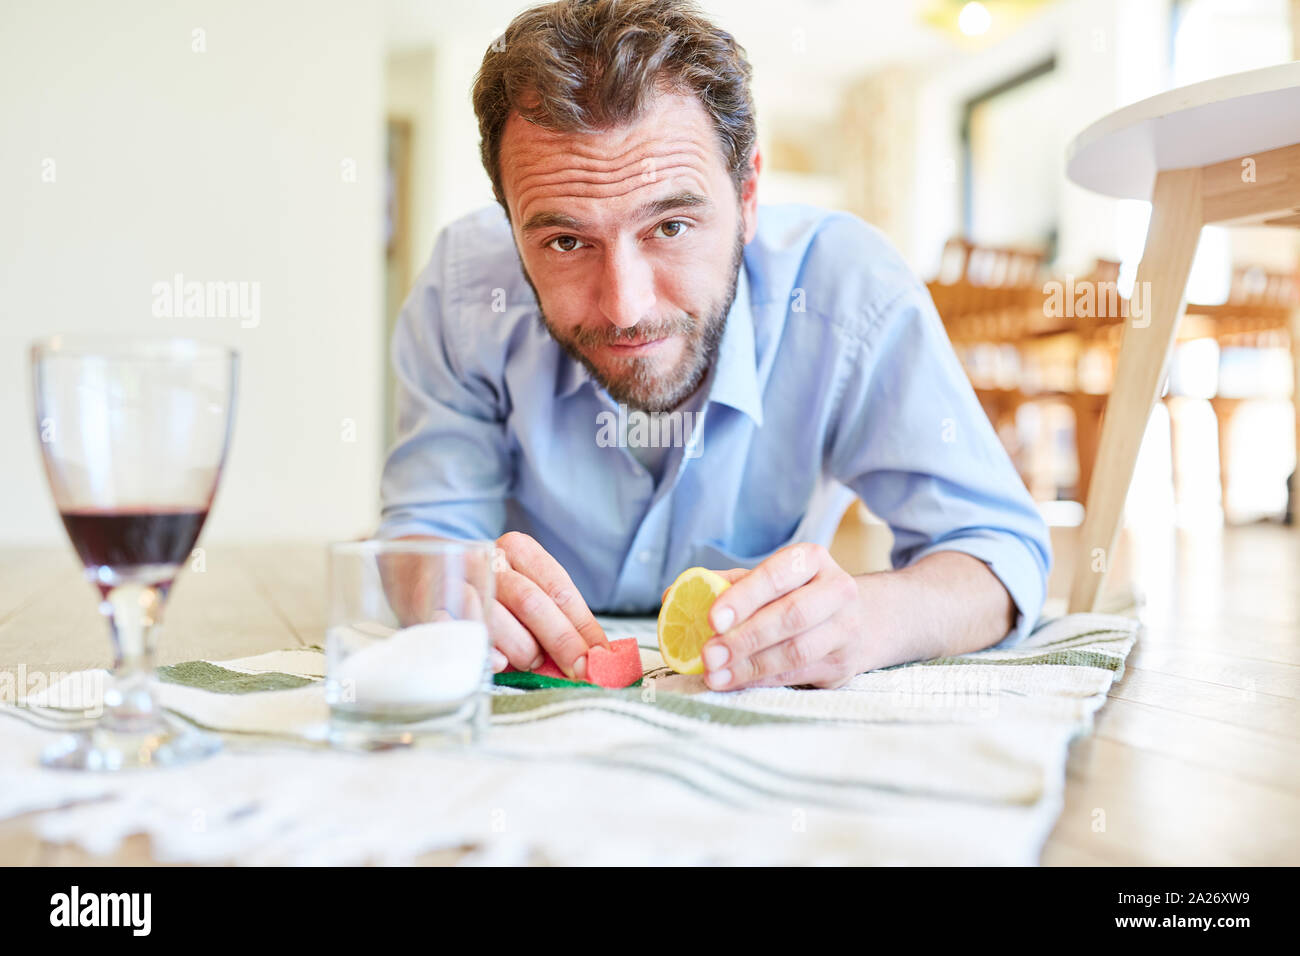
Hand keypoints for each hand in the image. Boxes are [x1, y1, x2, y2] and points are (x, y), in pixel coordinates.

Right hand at [385, 533, 606, 679]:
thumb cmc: (486, 589)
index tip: (601, 658)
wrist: (419, 570)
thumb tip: (597, 659)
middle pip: (532, 603)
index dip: (583, 628)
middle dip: (561, 644)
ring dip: (521, 652)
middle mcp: (487, 559)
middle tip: (577, 672)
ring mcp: (454, 581)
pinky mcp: (427, 606)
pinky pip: (462, 636)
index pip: (560, 590)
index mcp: (519, 549)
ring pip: (498, 621)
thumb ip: (557, 618)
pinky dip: (485, 655)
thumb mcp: (523, 588)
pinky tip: (498, 664)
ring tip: (528, 662)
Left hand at [695, 543, 865, 690]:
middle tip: (707, 655)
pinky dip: (762, 680)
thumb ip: (724, 586)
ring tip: (715, 674)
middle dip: (744, 638)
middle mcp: (837, 590)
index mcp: (811, 560)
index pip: (776, 575)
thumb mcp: (767, 580)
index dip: (744, 597)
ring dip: (750, 666)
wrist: (859, 619)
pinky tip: (734, 681)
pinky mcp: (842, 664)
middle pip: (791, 616)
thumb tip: (671, 596)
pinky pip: (798, 675)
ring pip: (796, 651)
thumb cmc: (796, 594)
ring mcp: (845, 630)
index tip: (712, 618)